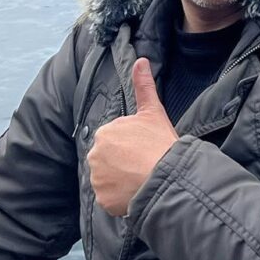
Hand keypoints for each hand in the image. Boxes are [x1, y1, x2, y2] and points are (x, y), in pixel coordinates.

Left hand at [87, 57, 177, 215]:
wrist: (164, 175)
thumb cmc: (160, 143)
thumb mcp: (153, 112)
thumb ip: (144, 86)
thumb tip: (141, 60)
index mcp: (105, 132)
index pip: (115, 142)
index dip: (131, 147)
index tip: (144, 151)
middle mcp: (95, 154)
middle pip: (108, 161)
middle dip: (123, 164)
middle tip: (143, 166)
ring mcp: (97, 178)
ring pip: (108, 180)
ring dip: (121, 182)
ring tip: (140, 180)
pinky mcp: (102, 198)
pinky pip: (109, 199)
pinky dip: (120, 198)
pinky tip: (135, 193)